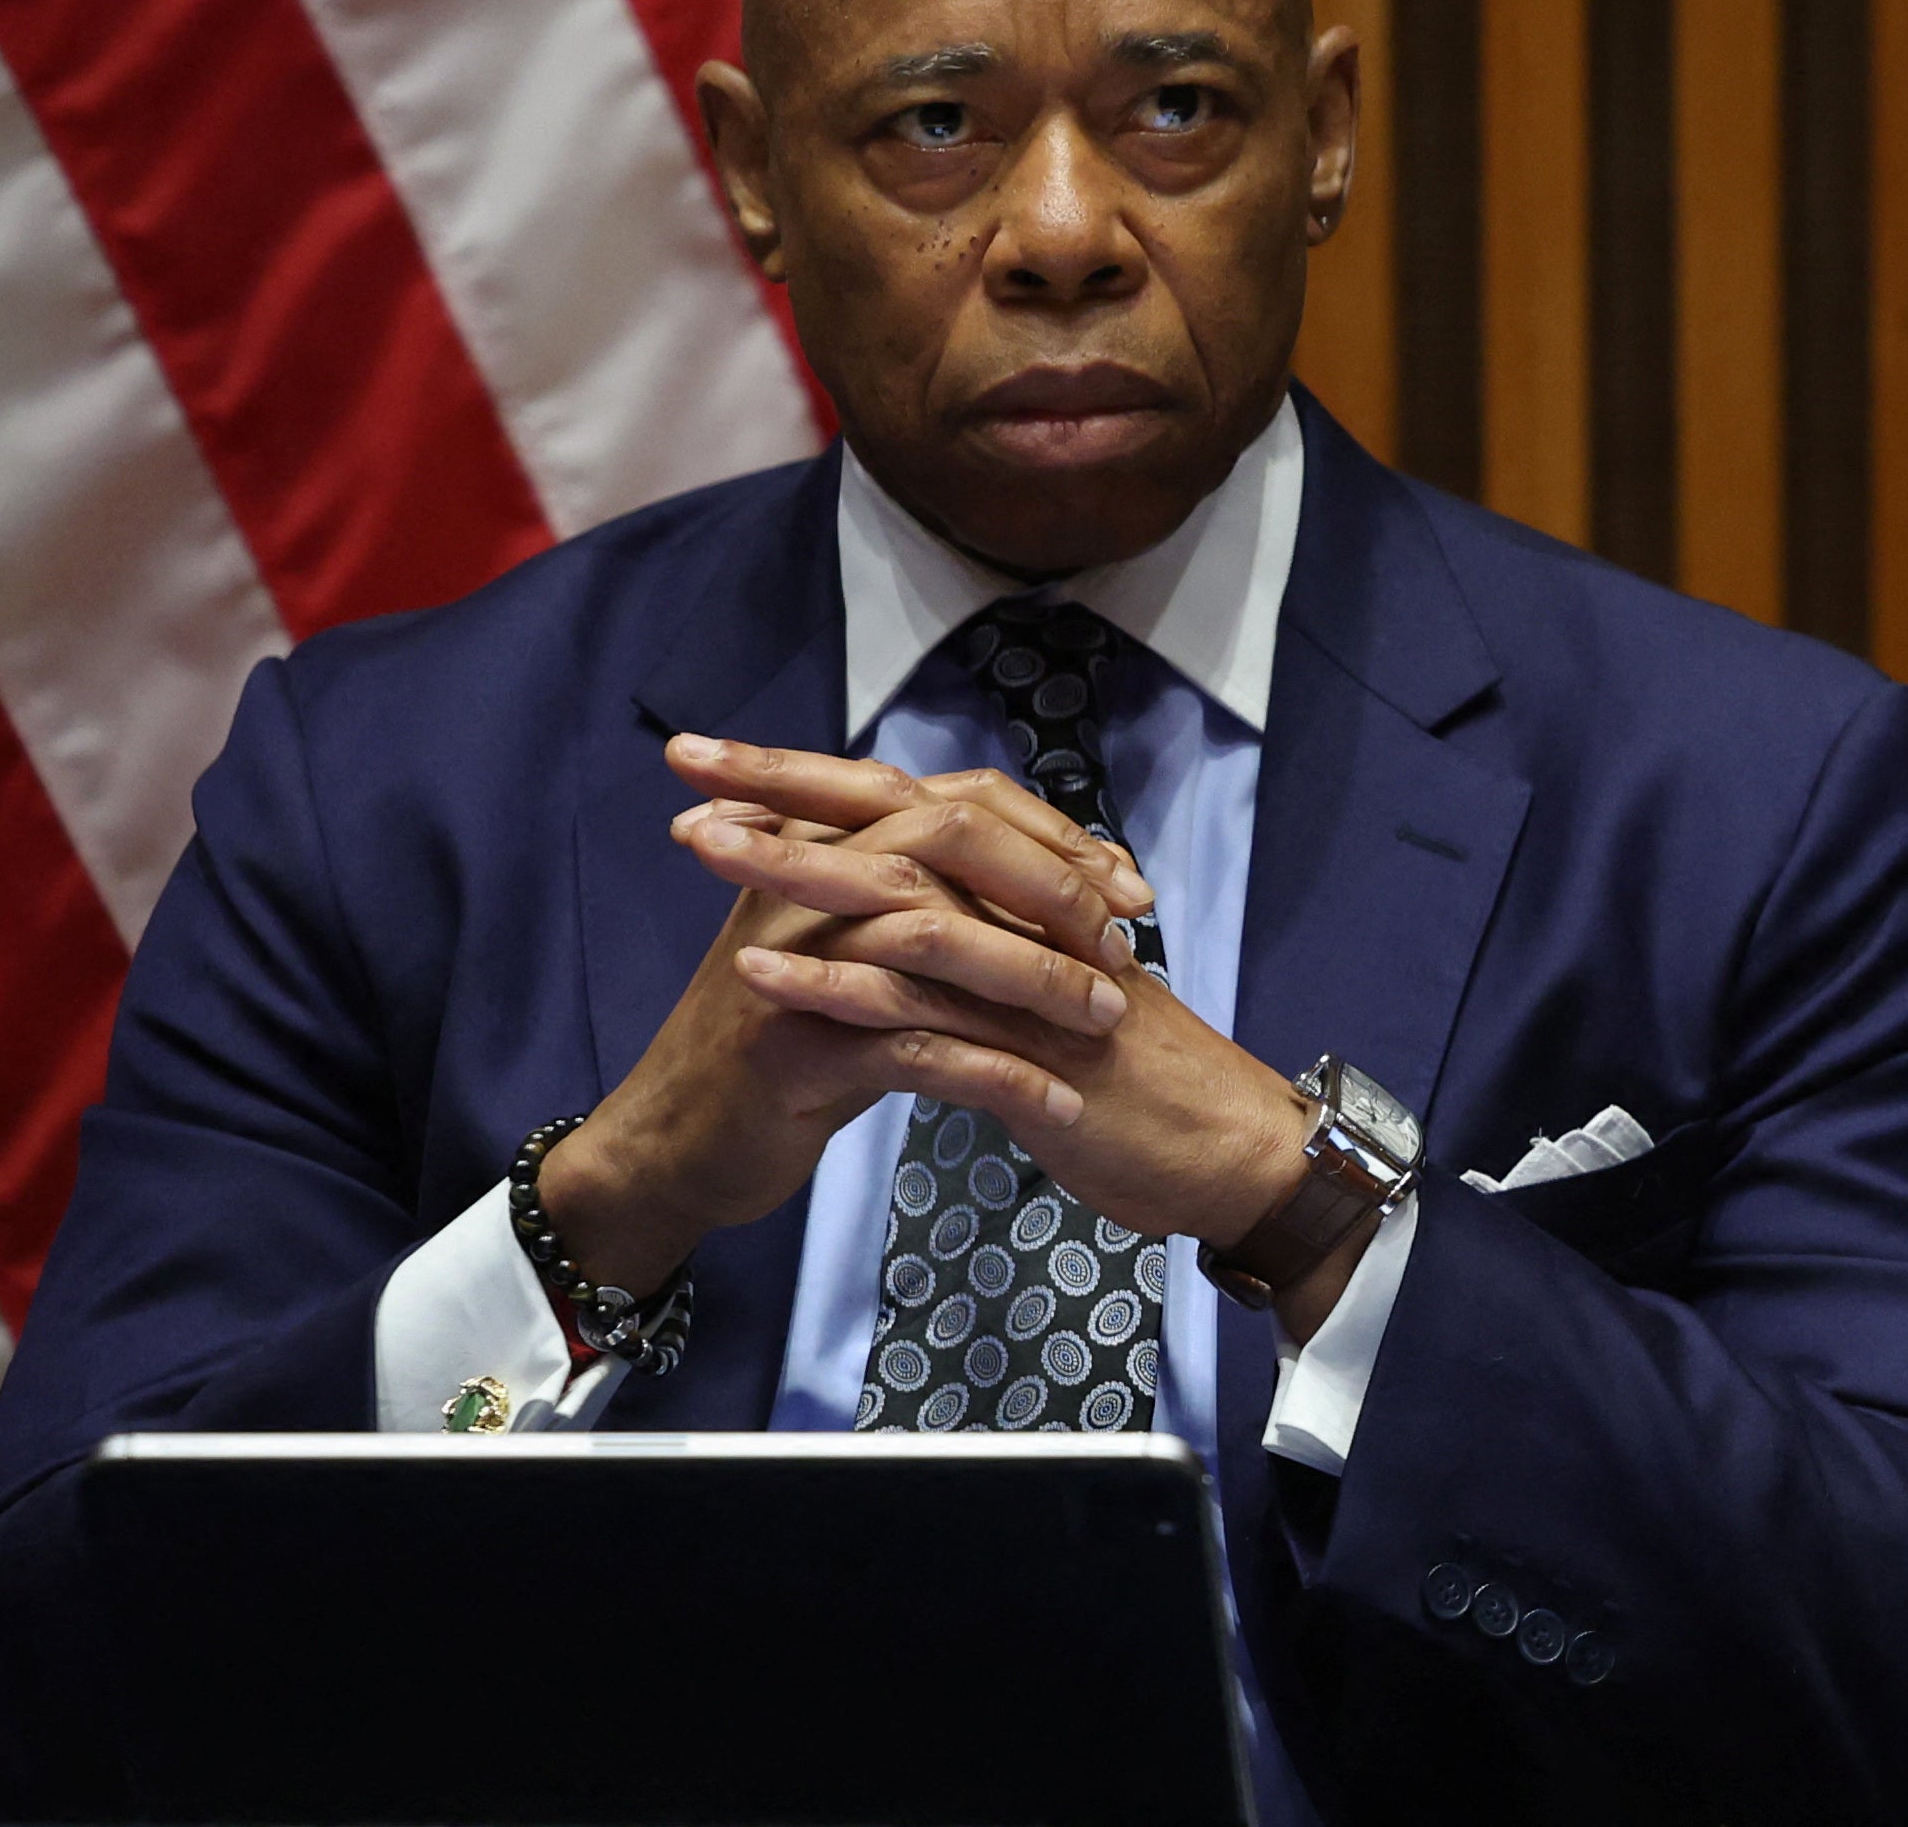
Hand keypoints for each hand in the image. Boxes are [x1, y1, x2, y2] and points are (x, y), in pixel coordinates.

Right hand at [532, 739, 1157, 1300]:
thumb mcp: (854, 950)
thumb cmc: (790, 1042)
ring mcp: (792, 961)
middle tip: (1125, 949)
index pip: (958, 800)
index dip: (1053, 837)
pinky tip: (1058, 1104)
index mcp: (823, 843)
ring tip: (1108, 1021)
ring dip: (1039, 982)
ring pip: (938, 940)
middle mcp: (800, 881)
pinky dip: (998, 1074)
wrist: (678, 1146)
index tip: (1128, 889)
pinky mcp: (793, 1049)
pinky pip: (916, 1048)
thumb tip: (1046, 864)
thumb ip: (927, 897)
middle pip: (950, 844)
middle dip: (1055, 892)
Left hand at [625, 738, 1368, 1339]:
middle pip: (899, 825)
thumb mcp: (1048, 988)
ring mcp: (1030, 980)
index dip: (814, 778)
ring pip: (902, 903)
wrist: (1221, 1147)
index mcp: (1023, 894)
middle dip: (787, 791)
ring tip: (700, 847)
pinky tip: (761, 977)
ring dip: (793, 871)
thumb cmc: (1128, 1075)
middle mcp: (1026, 916)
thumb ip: (987, 938)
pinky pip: (923, 1012)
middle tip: (686, 766)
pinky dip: (838, 989)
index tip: (715, 760)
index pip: (910, 807)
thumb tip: (907, 903)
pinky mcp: (1030, 1054)